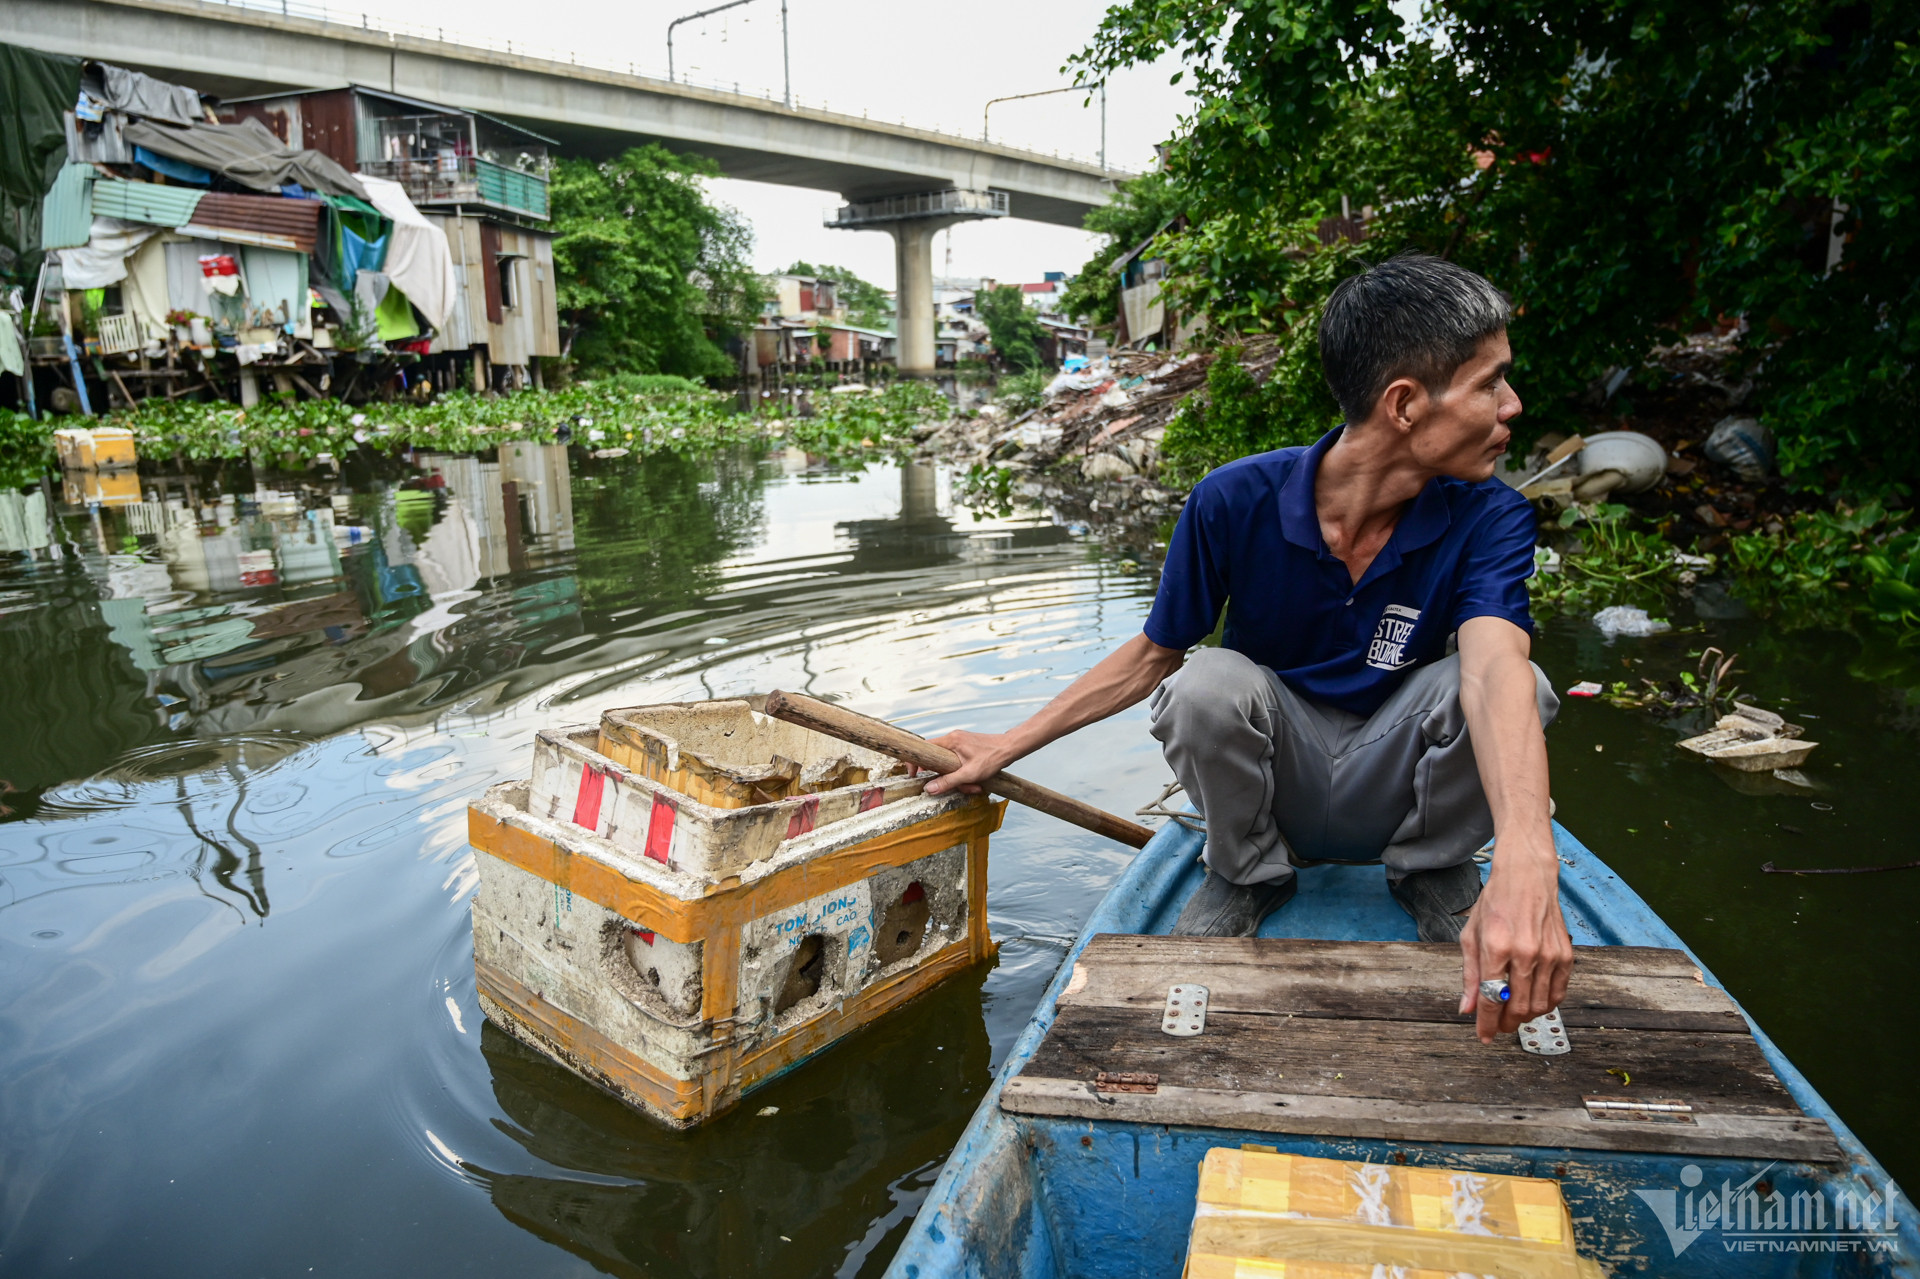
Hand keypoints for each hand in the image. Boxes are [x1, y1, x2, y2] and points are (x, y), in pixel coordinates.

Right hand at [923, 730, 1018, 795]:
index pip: (924, 748)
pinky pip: (957, 761)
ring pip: (949, 763)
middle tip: (957, 786)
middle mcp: (953, 738)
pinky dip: (964, 773)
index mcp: (951, 741)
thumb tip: (929, 789)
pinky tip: (976, 781)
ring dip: (958, 778)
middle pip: (937, 759)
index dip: (916, 761)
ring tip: (974, 785)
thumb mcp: (969, 774)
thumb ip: (948, 782)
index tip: (914, 774)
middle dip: (945, 776)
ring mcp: (960, 741)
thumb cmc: (992, 758)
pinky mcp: (966, 747)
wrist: (1011, 748)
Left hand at [1458, 849, 1573, 1043]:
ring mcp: (1550, 955)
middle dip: (1506, 1024)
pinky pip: (1559, 993)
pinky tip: (1533, 1003)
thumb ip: (1470, 975)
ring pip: (1540, 1005)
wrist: (1526, 878)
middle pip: (1518, 1007)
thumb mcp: (1471, 936)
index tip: (1483, 1036)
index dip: (1486, 1023)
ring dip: (1525, 1017)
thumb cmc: (1495, 903)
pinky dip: (1546, 1005)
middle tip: (1497, 1027)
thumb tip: (1467, 1008)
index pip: (1492, 999)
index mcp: (1497, 947)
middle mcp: (1526, 953)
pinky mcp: (1567, 955)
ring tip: (1513, 1015)